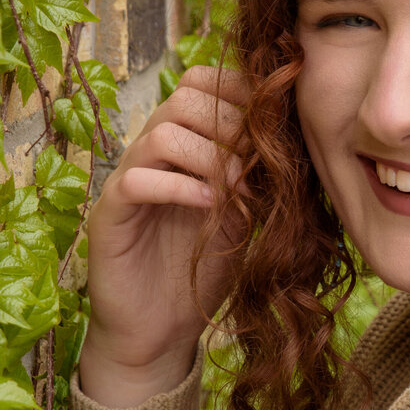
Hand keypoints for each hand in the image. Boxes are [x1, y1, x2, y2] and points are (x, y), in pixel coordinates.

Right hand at [77, 65, 250, 407]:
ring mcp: (128, 178)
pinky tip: (210, 209)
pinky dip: (182, 188)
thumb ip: (260, 173)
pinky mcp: (110, 214)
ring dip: (211, 158)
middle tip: (257, 167)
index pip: (201, 81)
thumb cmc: (204, 267)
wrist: (161, 328)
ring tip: (238, 193)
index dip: (240, 93)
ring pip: (163, 133)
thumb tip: (299, 136)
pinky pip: (138, 179)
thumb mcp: (244, 211)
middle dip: (231, 125)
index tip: (273, 128)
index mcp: (184, 141)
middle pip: (184, 96)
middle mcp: (151, 150)